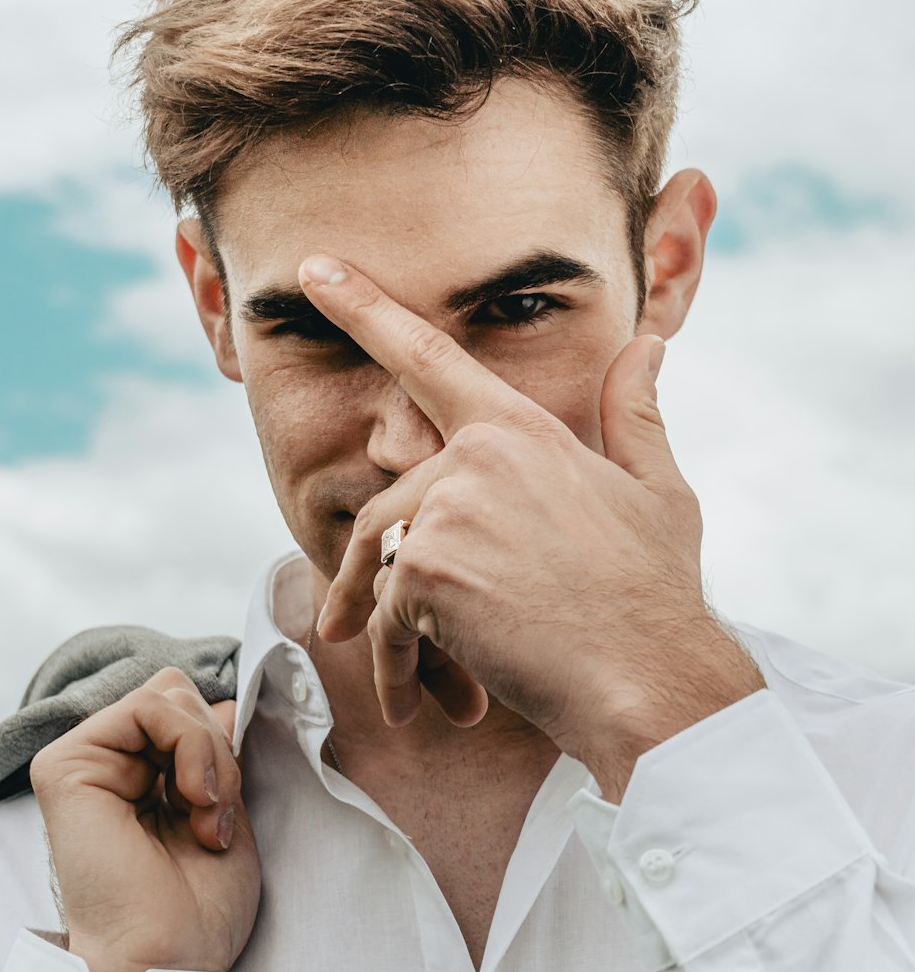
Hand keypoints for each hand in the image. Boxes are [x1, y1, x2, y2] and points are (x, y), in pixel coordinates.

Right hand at [30, 670, 259, 971]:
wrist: (170, 961)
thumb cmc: (197, 910)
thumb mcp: (223, 811)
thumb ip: (215, 754)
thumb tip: (223, 702)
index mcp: (137, 777)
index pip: (185, 708)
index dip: (221, 741)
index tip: (228, 805)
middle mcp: (105, 765)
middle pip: (176, 693)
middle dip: (217, 745)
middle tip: (216, 812)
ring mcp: (83, 762)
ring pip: (168, 695)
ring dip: (209, 753)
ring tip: (206, 818)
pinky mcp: (67, 766)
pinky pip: (148, 706)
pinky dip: (191, 745)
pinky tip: (193, 801)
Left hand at [301, 255, 764, 799]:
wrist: (650, 681)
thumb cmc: (655, 590)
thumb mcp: (656, 489)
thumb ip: (635, 411)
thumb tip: (648, 345)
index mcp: (520, 428)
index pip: (427, 353)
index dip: (364, 306)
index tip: (314, 271)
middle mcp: (474, 457)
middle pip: (389, 501)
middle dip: (372, 568)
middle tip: (348, 624)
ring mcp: (446, 512)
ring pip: (378, 560)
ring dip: (380, 623)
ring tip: (401, 680)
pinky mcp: (426, 573)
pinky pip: (383, 616)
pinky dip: (393, 663)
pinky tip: (415, 700)